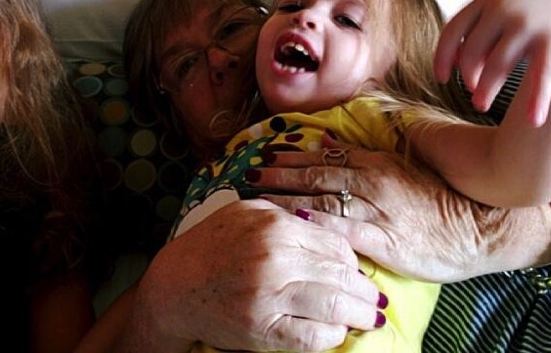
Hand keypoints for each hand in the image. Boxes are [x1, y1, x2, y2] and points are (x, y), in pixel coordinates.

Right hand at [122, 198, 384, 352]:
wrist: (176, 285)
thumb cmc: (212, 245)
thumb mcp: (246, 213)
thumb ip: (286, 214)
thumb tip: (328, 223)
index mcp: (274, 227)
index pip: (335, 245)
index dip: (354, 261)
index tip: (359, 271)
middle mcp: (275, 259)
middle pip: (341, 275)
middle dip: (364, 291)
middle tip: (375, 299)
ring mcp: (269, 297)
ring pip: (334, 306)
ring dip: (358, 315)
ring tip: (369, 319)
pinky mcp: (262, 329)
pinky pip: (312, 337)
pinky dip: (332, 336)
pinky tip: (337, 332)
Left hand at [251, 136, 507, 282]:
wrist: (480, 226)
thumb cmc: (438, 200)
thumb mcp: (398, 167)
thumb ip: (359, 154)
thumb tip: (323, 141)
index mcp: (375, 162)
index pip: (323, 156)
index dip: (290, 155)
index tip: (262, 153)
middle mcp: (373, 181)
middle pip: (315, 175)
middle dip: (278, 174)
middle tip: (248, 173)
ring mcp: (378, 210)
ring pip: (324, 200)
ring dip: (287, 197)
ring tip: (257, 197)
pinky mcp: (386, 240)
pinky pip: (345, 231)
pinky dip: (318, 225)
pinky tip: (296, 223)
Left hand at [435, 0, 550, 125]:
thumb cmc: (524, 10)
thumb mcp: (496, 11)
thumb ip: (474, 33)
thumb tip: (453, 65)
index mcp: (485, 2)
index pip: (453, 31)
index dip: (442, 57)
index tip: (442, 79)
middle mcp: (503, 10)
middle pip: (473, 51)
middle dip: (469, 76)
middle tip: (473, 94)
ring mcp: (528, 24)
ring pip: (498, 64)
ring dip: (487, 89)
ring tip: (480, 106)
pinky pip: (542, 73)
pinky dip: (537, 97)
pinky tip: (534, 120)